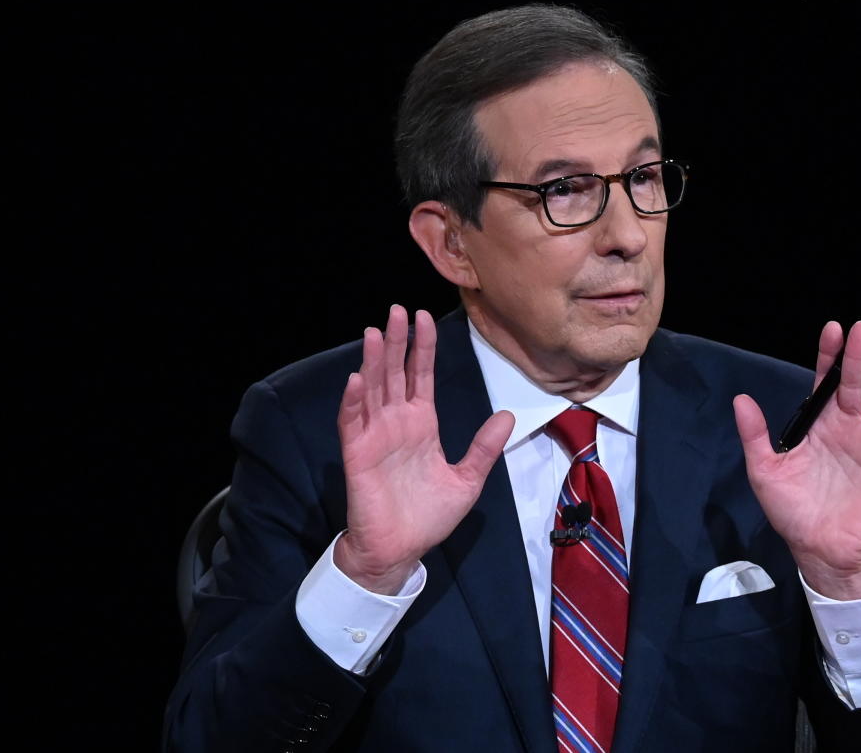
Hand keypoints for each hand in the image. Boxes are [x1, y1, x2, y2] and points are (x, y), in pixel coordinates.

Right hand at [335, 305, 513, 593]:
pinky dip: (354, 401)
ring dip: (373, 362)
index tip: (424, 317)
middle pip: (395, 373)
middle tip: (397, 310)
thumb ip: (484, 447)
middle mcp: (396, 423)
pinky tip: (358, 379)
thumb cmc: (429, 517)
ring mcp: (375, 436)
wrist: (401, 551)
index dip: (422, 347)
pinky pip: (353, 422)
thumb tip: (508, 415)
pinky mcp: (358, 455)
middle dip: (397, 341)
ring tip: (376, 332)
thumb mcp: (467, 479)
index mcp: (422, 424)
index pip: (420, 376)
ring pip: (373, 390)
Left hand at [732, 319, 860, 599]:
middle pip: (857, 385)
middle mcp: (849, 427)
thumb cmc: (792, 510)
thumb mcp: (765, 471)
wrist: (817, 550)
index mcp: (820, 425)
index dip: (830, 356)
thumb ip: (755, 435)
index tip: (833, 329)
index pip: (826, 382)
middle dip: (860, 357)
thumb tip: (740, 399)